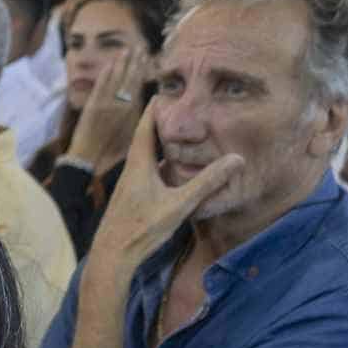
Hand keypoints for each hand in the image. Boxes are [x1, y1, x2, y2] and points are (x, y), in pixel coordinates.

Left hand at [67, 48, 147, 171]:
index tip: (147, 56)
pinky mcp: (93, 105)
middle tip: (140, 46)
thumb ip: (137, 114)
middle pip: (130, 77)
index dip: (143, 69)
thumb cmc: (111, 150)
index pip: (139, 84)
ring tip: (126, 50)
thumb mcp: (131, 133)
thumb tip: (147, 100)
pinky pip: (101, 85)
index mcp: (132, 110)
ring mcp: (106, 103)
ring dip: (121, 62)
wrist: (89, 158)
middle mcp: (121, 104)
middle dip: (135, 61)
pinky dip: (106, 73)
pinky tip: (110, 63)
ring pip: (116, 78)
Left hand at [91, 97, 244, 267]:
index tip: (168, 89)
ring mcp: (128, 184)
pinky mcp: (130, 197)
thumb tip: (236, 160)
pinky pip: (145, 171)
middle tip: (179, 107)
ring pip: (145, 155)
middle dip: (162, 122)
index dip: (157, 107)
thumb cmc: (141, 230)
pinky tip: (170, 169)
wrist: (111, 257)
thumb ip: (207, 182)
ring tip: (180, 133)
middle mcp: (131, 169)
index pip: (147, 125)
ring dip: (160, 143)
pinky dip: (158, 162)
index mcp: (139, 163)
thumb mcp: (179, 204)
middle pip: (146, 137)